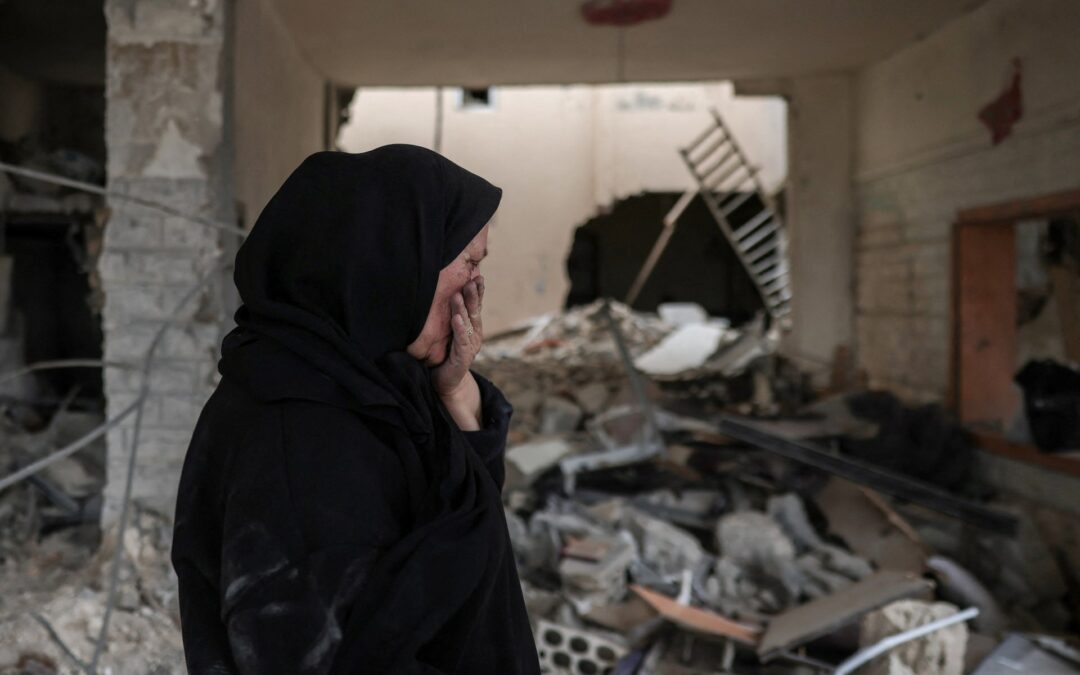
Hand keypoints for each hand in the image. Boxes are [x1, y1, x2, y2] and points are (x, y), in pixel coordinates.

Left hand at [432, 276, 484, 428]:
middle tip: (473, 279)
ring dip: (465, 308)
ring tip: (460, 294)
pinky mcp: (463, 358)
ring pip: (468, 324)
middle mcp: (474, 335)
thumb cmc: (446, 355)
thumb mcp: (450, 332)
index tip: (477, 275)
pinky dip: (459, 329)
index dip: (478, 291)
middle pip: (475, 311)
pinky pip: (461, 341)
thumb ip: (454, 316)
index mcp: (472, 327)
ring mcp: (470, 346)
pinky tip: (457, 318)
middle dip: (474, 295)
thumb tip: (448, 293)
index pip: (476, 306)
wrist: (446, 382)